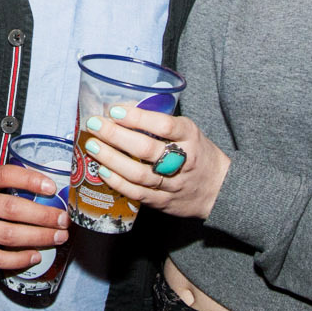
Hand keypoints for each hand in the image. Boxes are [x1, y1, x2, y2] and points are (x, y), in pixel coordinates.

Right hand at [0, 164, 68, 268]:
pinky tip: (34, 256)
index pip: (6, 175)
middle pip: (13, 209)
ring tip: (57, 237)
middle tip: (63, 219)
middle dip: (44, 216)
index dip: (31, 180)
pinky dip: (20, 259)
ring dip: (39, 238)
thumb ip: (0, 182)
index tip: (52, 187)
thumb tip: (41, 189)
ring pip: (10, 235)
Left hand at [79, 105, 230, 221]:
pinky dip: (117, 182)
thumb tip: (122, 109)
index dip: (137, 117)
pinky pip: (137, 193)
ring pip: (138, 173)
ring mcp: (172, 183)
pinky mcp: (163, 201)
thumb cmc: (197, 153)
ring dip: (111, 159)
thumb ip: (160, 123)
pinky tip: (102, 170)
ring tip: (93, 145)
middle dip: (116, 136)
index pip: (164, 125)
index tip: (115, 110)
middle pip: (146, 149)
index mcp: (190, 136)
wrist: (218, 189)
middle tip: (95, 124)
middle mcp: (182, 160)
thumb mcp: (188, 131)